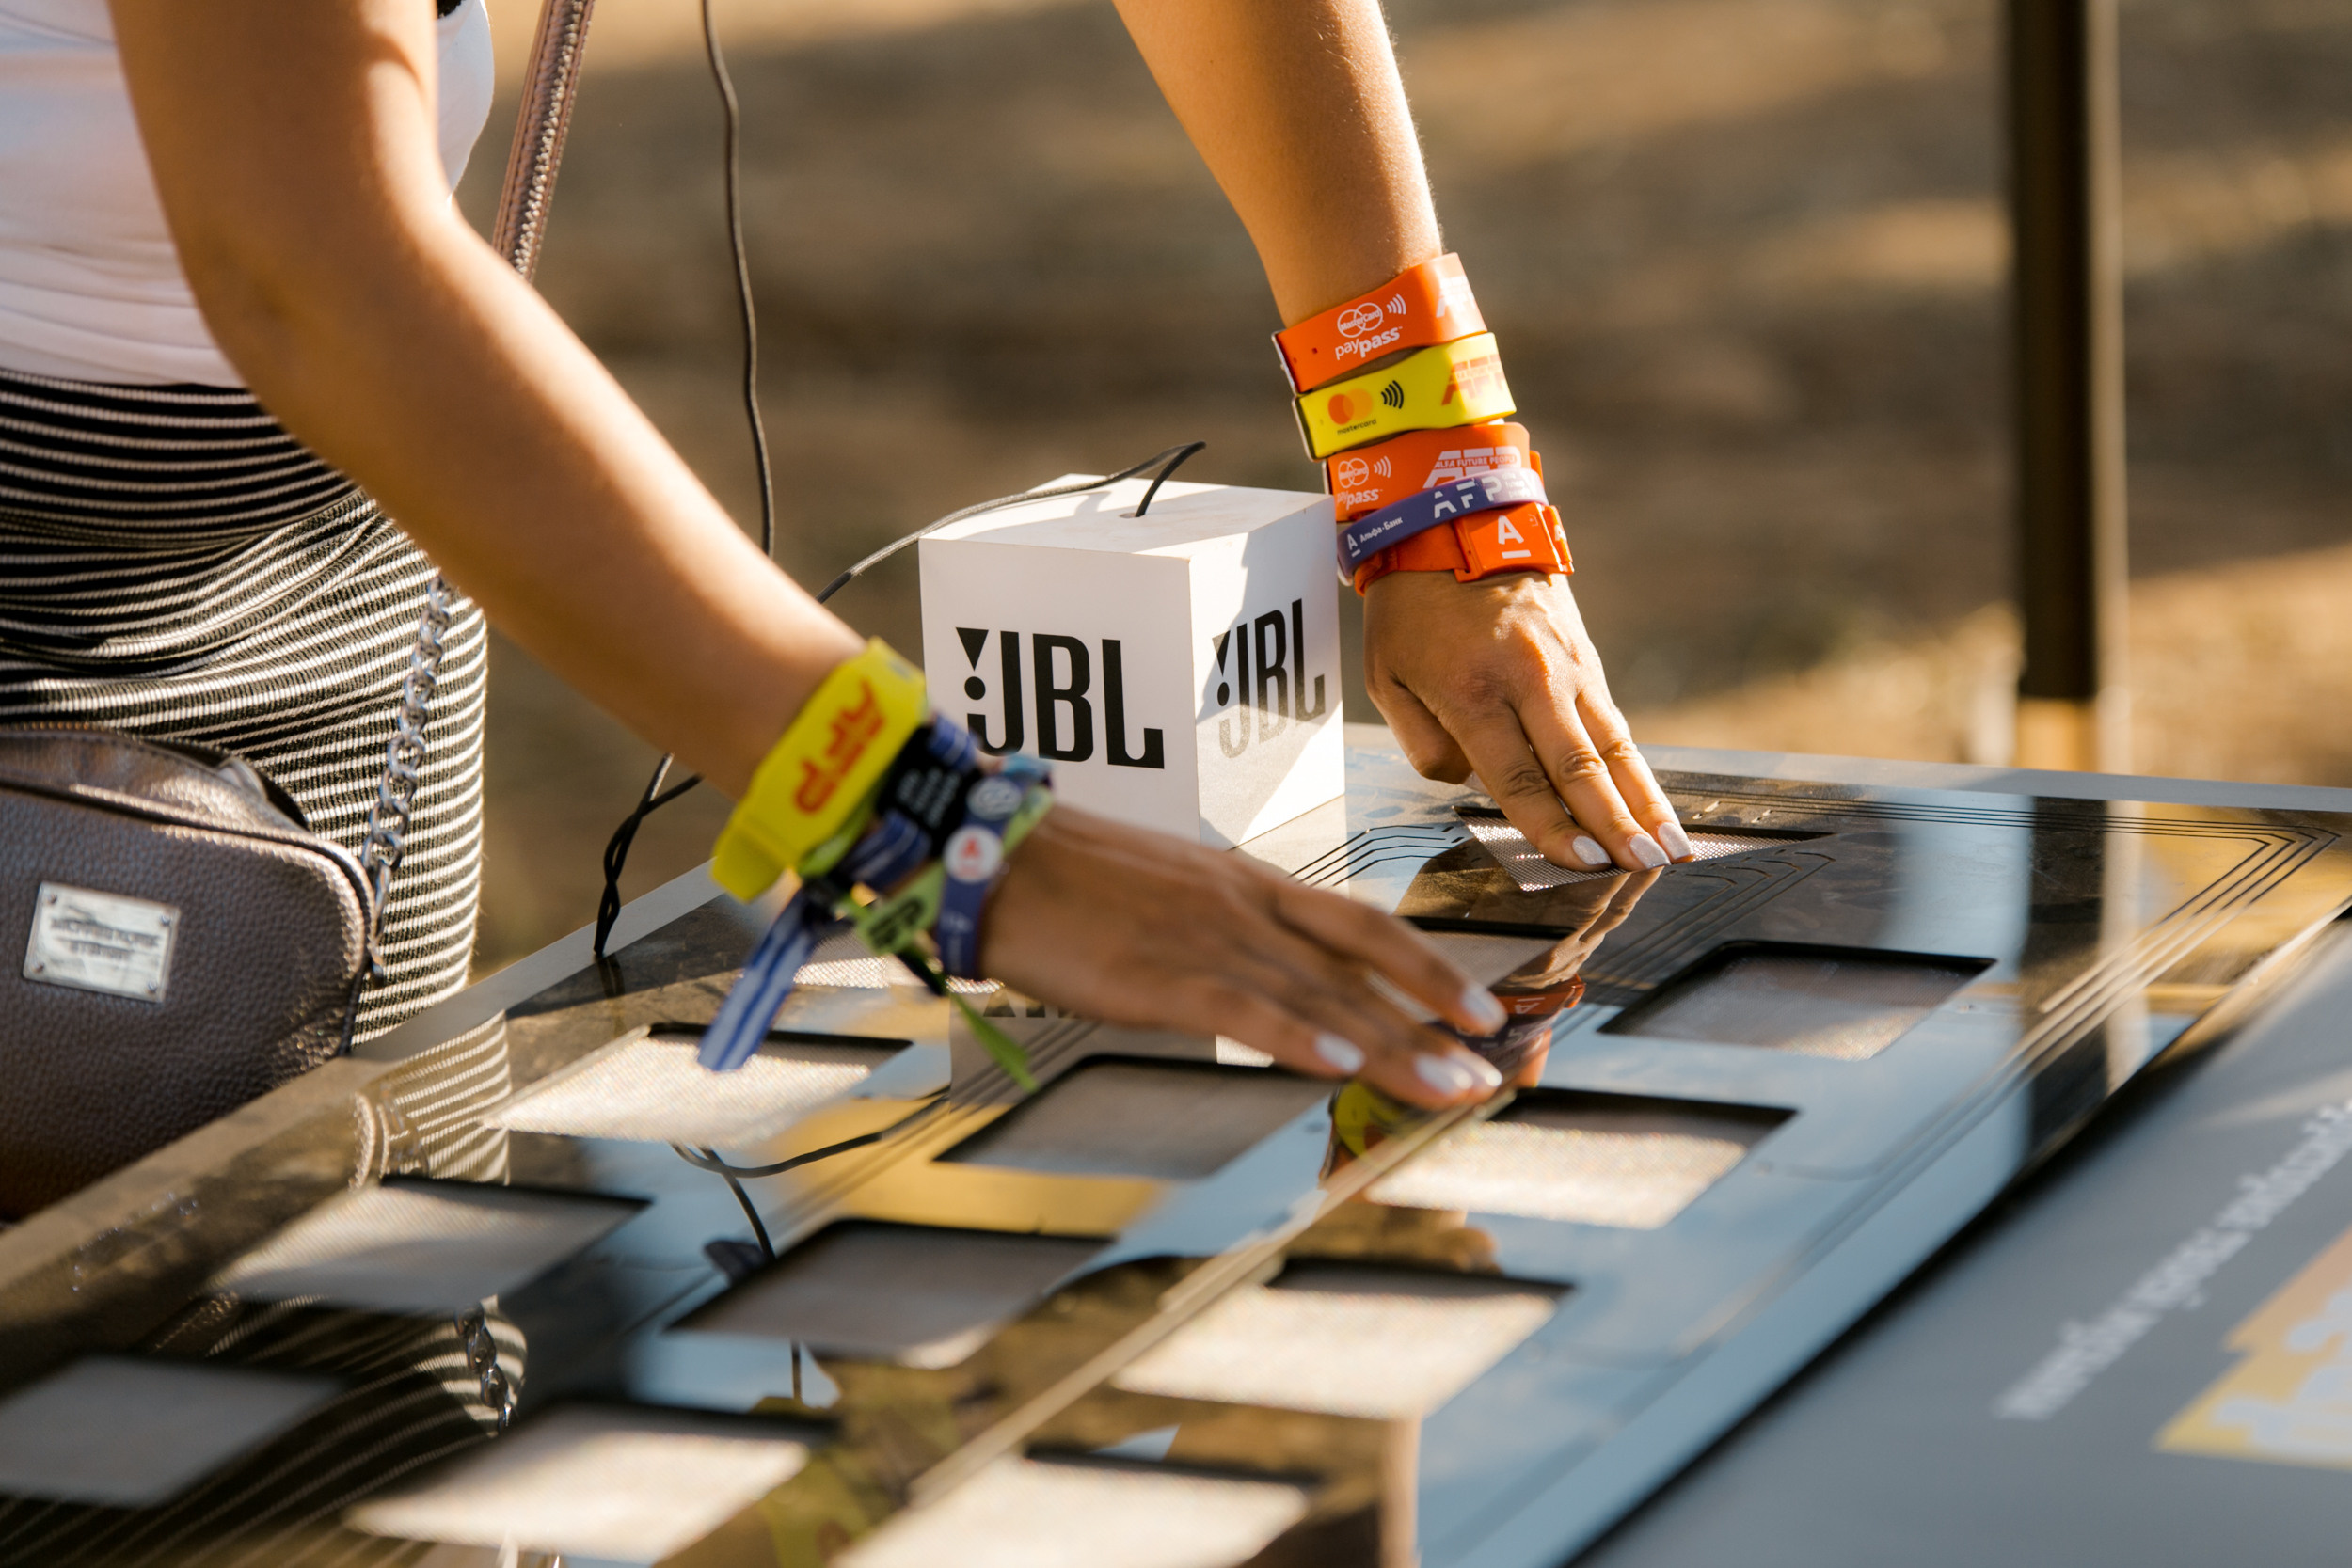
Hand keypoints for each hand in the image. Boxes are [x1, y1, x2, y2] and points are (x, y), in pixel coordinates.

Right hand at [980, 804, 1511, 1107]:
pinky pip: (1241, 1009)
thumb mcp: (1166, 895)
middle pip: (1358, 968)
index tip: (1477, 1009)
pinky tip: (1342, 1063)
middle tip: (1490, 1070)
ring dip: (1393, 1045)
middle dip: (1431, 1023)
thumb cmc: (1065, 877)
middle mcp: (1243, 907)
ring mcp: (1205, 937)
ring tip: (1451, 1087)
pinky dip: (1297, 1037)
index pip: (1360, 926)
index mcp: (1247, 885)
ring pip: (1319, 995)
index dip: (1426, 968)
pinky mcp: (1158, 971)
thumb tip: (1259, 983)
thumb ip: (1221, 936)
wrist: (989, 849)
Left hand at [1364, 571, 1691, 871]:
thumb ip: (1423, 742)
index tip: (1579, 862)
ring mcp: (1566, 668)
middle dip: (1613, 824)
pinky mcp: (1586, 660)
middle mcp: (1529, 681)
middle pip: (1578, 767)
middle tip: (1644, 866)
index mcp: (1472, 692)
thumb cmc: (1410, 608)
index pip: (1516, 776)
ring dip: (1643, 803)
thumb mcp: (1384, 677)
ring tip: (1671, 847)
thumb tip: (1468, 782)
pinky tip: (1657, 807)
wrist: (1457, 523)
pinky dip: (1637, 771)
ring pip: (1613, 747)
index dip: (1549, 825)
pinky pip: (1615, 724)